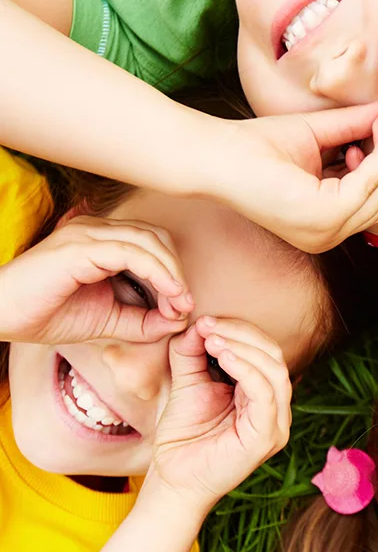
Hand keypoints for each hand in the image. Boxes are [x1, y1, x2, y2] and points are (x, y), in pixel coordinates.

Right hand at [0, 216, 191, 345]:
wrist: (0, 316)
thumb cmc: (47, 315)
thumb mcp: (110, 321)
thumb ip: (144, 321)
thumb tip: (180, 320)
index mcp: (102, 241)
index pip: (154, 245)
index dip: (176, 274)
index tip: (184, 307)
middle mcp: (96, 230)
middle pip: (157, 238)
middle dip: (178, 272)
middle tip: (185, 305)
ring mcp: (87, 234)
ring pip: (149, 241)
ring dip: (172, 273)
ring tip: (180, 303)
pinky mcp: (79, 246)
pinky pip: (131, 251)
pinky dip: (157, 272)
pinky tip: (168, 294)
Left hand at [147, 317, 291, 507]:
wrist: (172, 480)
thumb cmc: (182, 438)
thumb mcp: (186, 384)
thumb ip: (191, 354)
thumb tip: (197, 324)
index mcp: (262, 395)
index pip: (264, 351)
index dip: (239, 330)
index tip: (205, 321)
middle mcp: (276, 408)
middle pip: (273, 356)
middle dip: (241, 334)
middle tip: (208, 325)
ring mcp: (276, 423)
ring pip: (274, 371)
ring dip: (243, 348)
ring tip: (213, 339)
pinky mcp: (267, 436)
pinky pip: (266, 395)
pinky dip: (247, 370)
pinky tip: (224, 357)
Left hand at [222, 103, 377, 253]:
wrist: (216, 154)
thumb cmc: (254, 146)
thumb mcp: (316, 135)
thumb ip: (351, 128)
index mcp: (321, 224)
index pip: (370, 201)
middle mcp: (325, 236)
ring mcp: (324, 232)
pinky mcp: (322, 218)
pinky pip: (367, 187)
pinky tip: (376, 136)